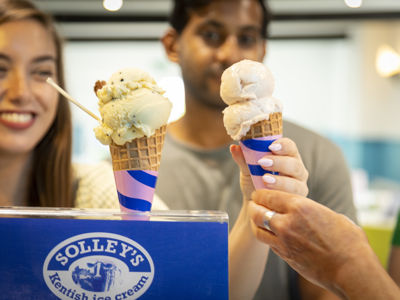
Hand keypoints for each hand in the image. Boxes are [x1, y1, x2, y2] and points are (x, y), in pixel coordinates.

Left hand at [230, 138, 308, 198]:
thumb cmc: (254, 180)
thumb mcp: (247, 168)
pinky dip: (281, 195)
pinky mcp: (297, 199)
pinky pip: (292, 198)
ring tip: (265, 180)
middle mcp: (297, 169)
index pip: (290, 146)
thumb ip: (243, 158)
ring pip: (296, 182)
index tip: (270, 146)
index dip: (282, 145)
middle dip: (279, 163)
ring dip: (280, 181)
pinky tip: (270, 194)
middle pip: (294, 164)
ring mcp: (299, 185)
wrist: (255, 202)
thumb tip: (234, 147)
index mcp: (287, 156)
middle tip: (263, 163)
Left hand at [248, 189, 370, 292]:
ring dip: (255, 223)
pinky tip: (270, 233)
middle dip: (253, 206)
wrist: (352, 270)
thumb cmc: (348, 241)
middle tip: (253, 204)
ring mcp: (284, 241)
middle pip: (257, 212)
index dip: (261, 194)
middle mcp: (287, 222)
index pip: (268, 195)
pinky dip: (266, 236)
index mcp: (300, 206)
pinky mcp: (285, 256)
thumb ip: (312, 209)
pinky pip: (268, 243)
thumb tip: (306, 210)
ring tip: (257, 219)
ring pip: (257, 229)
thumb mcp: (330, 214)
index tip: (259, 193)